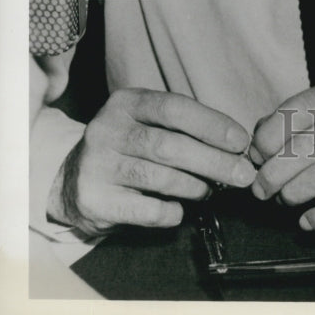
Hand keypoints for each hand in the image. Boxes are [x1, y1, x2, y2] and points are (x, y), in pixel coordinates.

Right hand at [47, 89, 255, 236]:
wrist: (72, 180)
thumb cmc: (128, 148)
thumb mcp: (149, 123)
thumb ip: (185, 128)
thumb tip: (235, 147)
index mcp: (126, 102)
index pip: (174, 108)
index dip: (211, 124)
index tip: (240, 142)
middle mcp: (107, 130)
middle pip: (170, 145)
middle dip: (214, 161)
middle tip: (243, 175)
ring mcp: (97, 165)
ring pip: (159, 177)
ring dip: (195, 186)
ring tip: (211, 190)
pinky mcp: (94, 200)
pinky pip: (145, 210)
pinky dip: (171, 211)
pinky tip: (180, 210)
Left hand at [249, 75, 314, 231]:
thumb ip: (306, 116)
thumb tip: (257, 141)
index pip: (291, 113)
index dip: (264, 141)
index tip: (255, 158)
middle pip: (301, 148)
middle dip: (272, 175)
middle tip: (262, 189)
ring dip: (292, 196)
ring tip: (286, 201)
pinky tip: (309, 221)